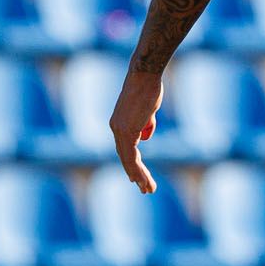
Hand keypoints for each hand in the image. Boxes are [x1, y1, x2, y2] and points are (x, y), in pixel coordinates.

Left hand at [110, 67, 162, 193]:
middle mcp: (116, 128)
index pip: (125, 149)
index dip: (132, 164)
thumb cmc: (148, 88)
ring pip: (128, 160)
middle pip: (125, 157)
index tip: (136, 177)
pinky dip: (137, 169)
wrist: (144, 76)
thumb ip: (145, 124)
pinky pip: (131, 156)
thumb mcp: (148, 110)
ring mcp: (120, 130)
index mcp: (119, 124)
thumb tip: (145, 136)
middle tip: (144, 189)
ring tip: (148, 189)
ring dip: (138, 176)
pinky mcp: (127, 131)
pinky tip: (141, 179)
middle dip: (135, 174)